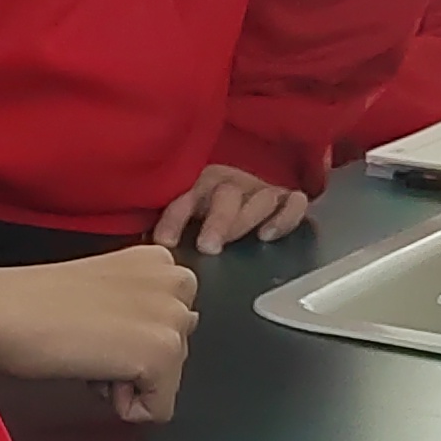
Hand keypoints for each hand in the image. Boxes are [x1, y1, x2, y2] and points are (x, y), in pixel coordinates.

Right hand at [0, 247, 200, 421]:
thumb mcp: (104, 289)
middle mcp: (177, 280)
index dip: (128, 336)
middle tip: (88, 339)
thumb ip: (139, 304)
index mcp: (160, 260)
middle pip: (176, 354)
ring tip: (87, 351)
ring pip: (168, 382)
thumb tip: (160, 340)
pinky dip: (124, 407)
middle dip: (134, 359)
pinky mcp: (163, 353)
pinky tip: (93, 372)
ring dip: (127, 381)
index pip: (170, 324)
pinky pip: (158, 410)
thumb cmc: (32, 303)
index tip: (93, 322)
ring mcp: (173, 317)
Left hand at [150, 164, 310, 255]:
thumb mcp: (182, 220)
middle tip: (209, 247)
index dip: (173, 219)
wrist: (240, 199)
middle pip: (226, 195)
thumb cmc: (204, 216)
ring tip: (244, 242)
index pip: (184, 196)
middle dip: (218, 221)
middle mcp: (230, 183)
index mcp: (198, 184)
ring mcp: (259, 190)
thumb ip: (168, 233)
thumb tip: (147, 258)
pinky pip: (293, 202)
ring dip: (248, 220)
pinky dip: (286, 216)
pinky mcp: (285, 199)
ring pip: (260, 198)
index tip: (164, 243)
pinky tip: (270, 235)